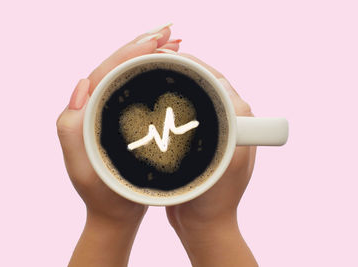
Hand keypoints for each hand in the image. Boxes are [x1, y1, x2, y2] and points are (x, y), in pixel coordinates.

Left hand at [56, 23, 179, 266]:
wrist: (114, 211)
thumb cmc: (98, 192)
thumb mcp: (80, 166)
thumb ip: (70, 128)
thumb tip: (81, 84)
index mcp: (84, 111)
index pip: (105, 71)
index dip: (129, 52)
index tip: (155, 39)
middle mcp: (96, 106)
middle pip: (119, 66)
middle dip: (143, 46)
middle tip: (169, 33)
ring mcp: (113, 111)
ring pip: (130, 74)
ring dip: (150, 55)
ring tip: (173, 43)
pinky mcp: (127, 119)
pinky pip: (139, 89)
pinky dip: (154, 73)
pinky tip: (169, 67)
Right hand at [166, 54, 257, 266]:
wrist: (203, 223)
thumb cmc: (217, 198)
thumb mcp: (231, 164)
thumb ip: (236, 132)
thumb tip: (233, 96)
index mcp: (239, 120)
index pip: (217, 80)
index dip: (194, 65)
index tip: (169, 58)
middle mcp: (224, 120)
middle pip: (200, 84)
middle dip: (178, 73)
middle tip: (152, 66)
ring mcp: (207, 130)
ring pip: (187, 98)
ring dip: (169, 88)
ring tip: (147, 80)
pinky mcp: (192, 140)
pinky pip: (178, 115)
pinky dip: (164, 107)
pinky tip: (148, 105)